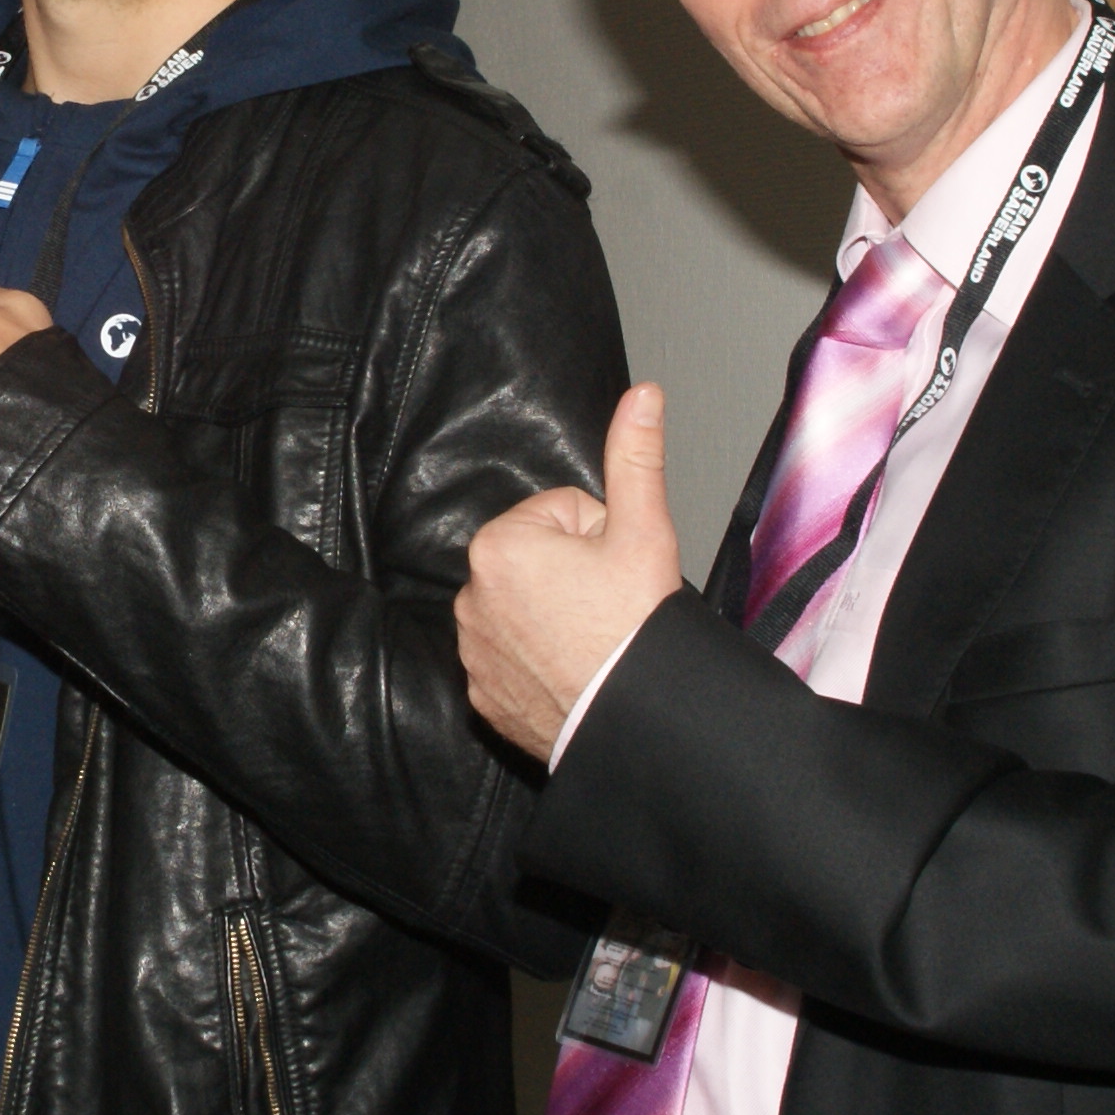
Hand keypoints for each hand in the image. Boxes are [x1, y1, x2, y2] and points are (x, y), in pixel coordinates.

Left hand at [456, 385, 686, 762]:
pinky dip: (538, 662)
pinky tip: (571, 671)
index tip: (612, 573)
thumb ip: (635, 456)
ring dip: (555, 617)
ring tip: (591, 641)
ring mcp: (472, 649)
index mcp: (500, 545)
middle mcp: (470, 595)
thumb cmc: (636, 628)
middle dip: (574, 575)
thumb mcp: (644, 531)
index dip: (599, 538)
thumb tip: (643, 395)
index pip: (561, 516)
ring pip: (526, 609)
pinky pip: (512, 658)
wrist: (633, 719)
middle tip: (606, 608)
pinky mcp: (480, 693)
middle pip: (540, 561)